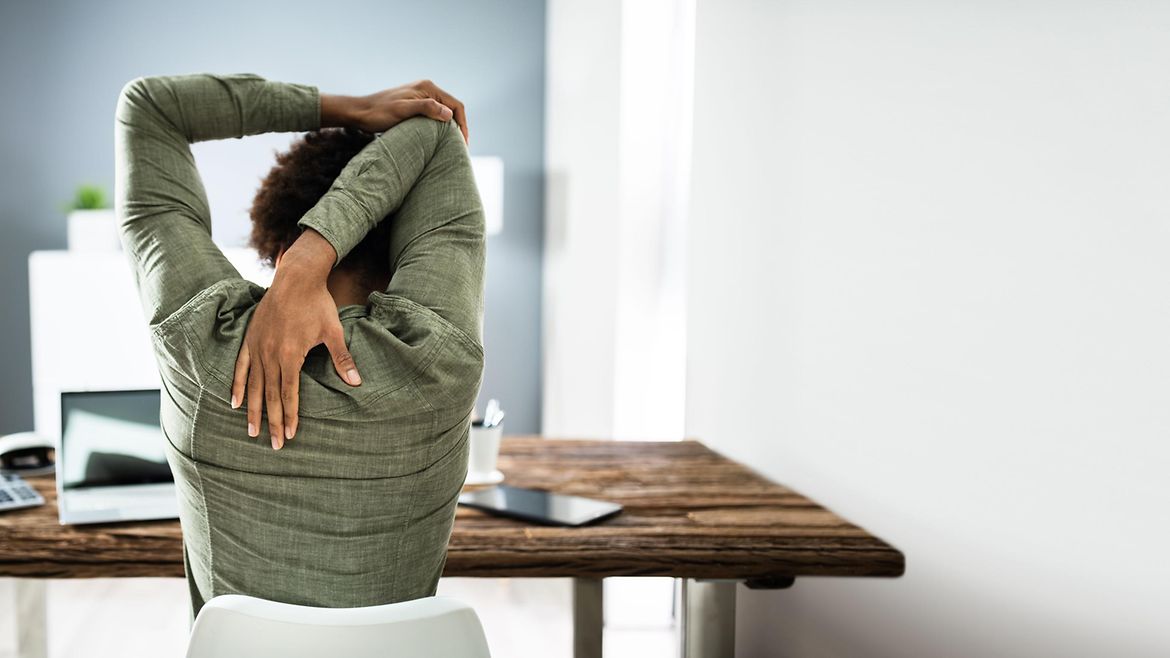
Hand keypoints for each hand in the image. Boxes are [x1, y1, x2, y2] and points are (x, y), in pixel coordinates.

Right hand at [229, 229, 361, 448]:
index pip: (289, 393)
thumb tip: (356, 382)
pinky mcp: (250, 339)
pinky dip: (237, 385)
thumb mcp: (333, 331)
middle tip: (273, 445)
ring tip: (251, 431)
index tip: (290, 435)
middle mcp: (270, 354)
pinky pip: (241, 367)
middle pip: (270, 395)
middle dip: (271, 421)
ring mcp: (257, 347)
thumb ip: (341, 358)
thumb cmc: (317, 304)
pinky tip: (234, 402)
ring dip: (253, 410)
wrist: (296, 278)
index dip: (289, 416)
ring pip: (253, 385)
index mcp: (290, 355)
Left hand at [345, 79, 468, 143]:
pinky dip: (440, 127)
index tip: (463, 143)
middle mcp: (426, 89)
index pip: (456, 105)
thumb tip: (449, 115)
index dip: (463, 124)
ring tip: (453, 146)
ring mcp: (421, 97)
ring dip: (450, 128)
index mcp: (428, 87)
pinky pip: (434, 115)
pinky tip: (439, 139)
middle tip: (461, 148)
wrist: (360, 113)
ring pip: (444, 113)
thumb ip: (426, 108)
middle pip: (452, 109)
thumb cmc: (379, 113)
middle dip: (459, 127)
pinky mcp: (414, 105)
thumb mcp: (403, 111)